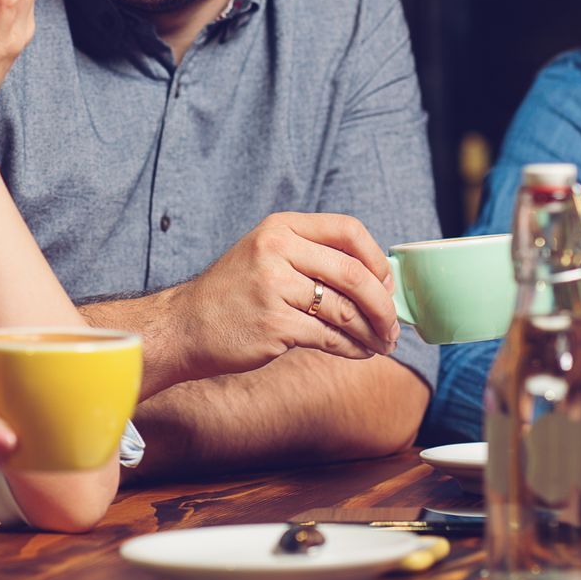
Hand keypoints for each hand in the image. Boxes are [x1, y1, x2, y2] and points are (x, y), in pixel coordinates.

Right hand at [161, 213, 398, 385]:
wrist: (186, 326)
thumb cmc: (235, 295)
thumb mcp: (266, 255)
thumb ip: (312, 256)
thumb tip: (377, 279)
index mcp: (281, 227)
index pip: (348, 230)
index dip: (376, 259)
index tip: (386, 284)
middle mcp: (277, 249)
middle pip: (353, 273)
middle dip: (382, 304)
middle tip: (393, 324)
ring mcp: (274, 286)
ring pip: (345, 309)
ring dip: (372, 331)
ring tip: (381, 343)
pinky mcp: (274, 323)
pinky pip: (330, 337)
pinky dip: (353, 348)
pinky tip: (360, 352)